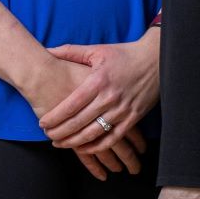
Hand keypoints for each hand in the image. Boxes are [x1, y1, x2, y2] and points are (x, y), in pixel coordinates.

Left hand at [21, 52, 146, 180]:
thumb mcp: (97, 50)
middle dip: (60, 132)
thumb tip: (47, 50)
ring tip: (60, 144)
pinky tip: (84, 148)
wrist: (157, 59)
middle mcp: (110, 97)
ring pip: (94, 133)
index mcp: (98, 80)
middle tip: (48, 136)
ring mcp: (122, 110)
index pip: (71, 105)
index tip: (42, 123)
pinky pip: (113, 138)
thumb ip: (71, 52)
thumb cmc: (125, 54)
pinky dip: (97, 147)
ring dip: (74, 142)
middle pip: (79, 122)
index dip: (54, 117)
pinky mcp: (133, 118)